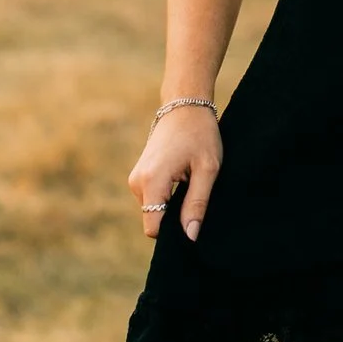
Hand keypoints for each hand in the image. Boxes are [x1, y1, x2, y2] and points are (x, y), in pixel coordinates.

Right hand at [128, 102, 221, 241]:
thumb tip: (190, 237)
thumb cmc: (200, 134)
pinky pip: (153, 200)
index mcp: (152, 181)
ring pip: (154, 211)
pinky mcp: (138, 176)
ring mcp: (135, 179)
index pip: (154, 228)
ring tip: (190, 181)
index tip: (194, 220)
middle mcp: (136, 182)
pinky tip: (182, 179)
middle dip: (174, 217)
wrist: (184, 104)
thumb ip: (197, 204)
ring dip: (172, 205)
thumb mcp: (207, 169)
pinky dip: (167, 196)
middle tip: (197, 194)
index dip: (174, 232)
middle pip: (154, 220)